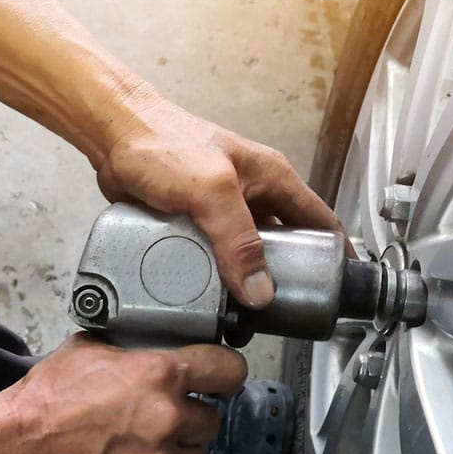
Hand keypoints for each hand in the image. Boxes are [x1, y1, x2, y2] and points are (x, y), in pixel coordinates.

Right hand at [0, 333, 246, 453]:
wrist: (13, 452)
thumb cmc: (45, 402)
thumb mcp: (90, 350)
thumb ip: (133, 349)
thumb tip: (152, 346)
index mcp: (160, 375)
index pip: (228, 371)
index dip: (225, 374)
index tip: (221, 380)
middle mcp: (168, 419)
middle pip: (211, 420)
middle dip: (191, 418)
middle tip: (163, 419)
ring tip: (147, 449)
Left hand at [96, 97, 346, 308]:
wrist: (113, 137)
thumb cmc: (164, 144)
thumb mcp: (211, 190)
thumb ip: (238, 240)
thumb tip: (260, 290)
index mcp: (272, 179)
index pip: (319, 220)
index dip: (335, 254)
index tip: (339, 288)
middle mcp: (253, 196)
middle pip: (285, 245)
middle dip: (287, 278)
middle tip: (286, 312)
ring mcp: (223, 212)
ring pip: (247, 256)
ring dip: (248, 282)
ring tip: (249, 316)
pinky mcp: (195, 225)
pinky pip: (215, 258)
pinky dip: (217, 279)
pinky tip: (213, 300)